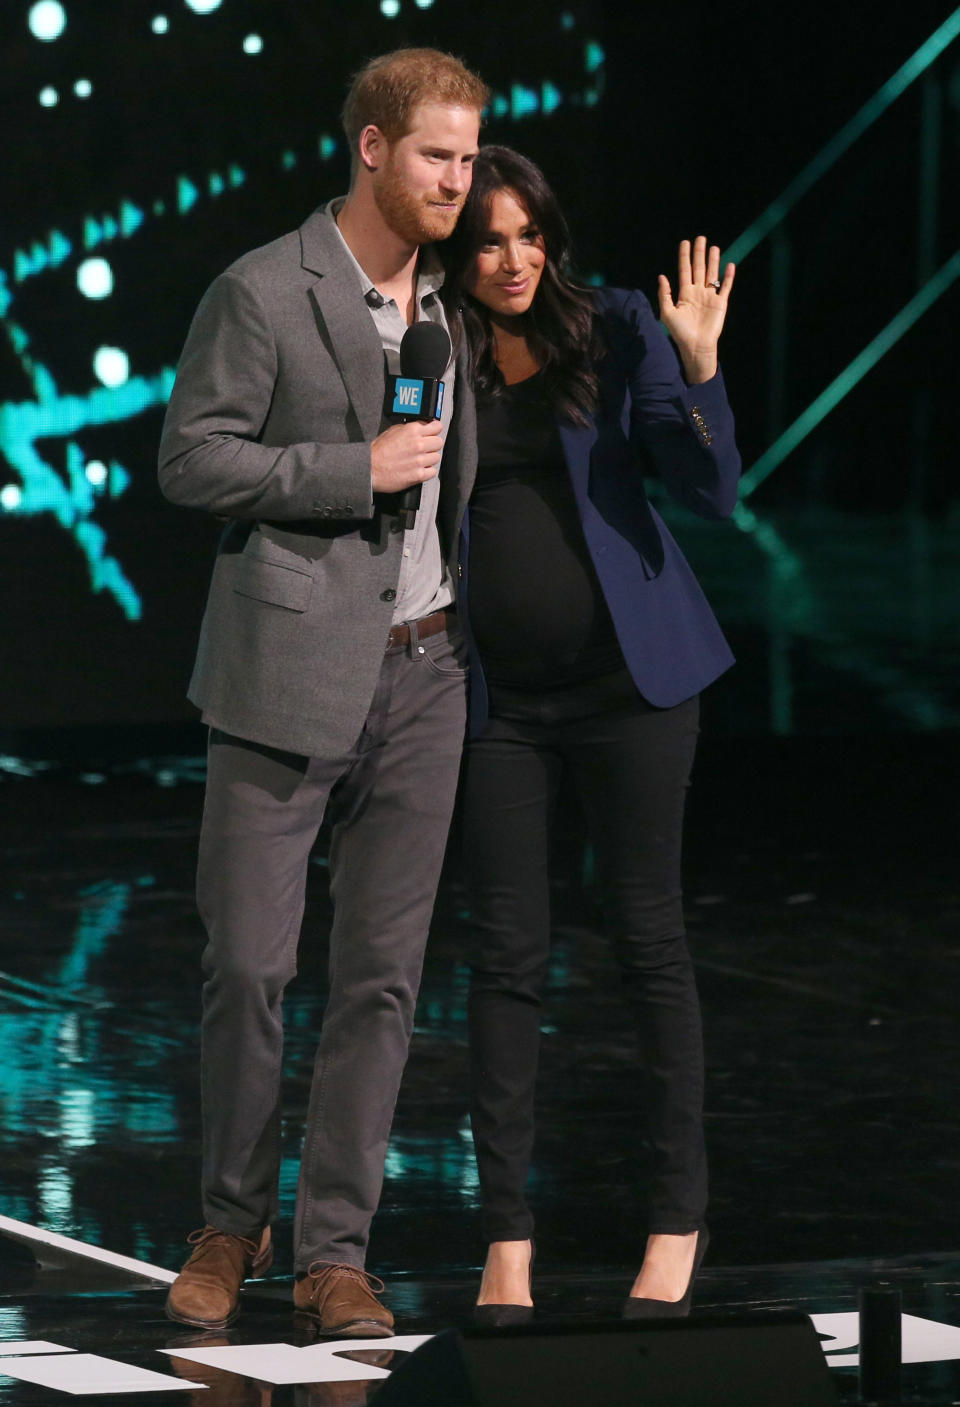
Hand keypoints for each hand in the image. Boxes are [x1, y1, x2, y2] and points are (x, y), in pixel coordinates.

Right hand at [370, 419, 443, 492]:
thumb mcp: (393, 430)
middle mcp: (418, 444)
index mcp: (412, 431)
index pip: (437, 426)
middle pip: (439, 442)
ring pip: (436, 457)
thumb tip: (422, 427)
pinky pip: (433, 472)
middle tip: (425, 448)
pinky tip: (418, 469)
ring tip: (418, 460)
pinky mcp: (419, 475)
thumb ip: (410, 428)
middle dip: (432, 445)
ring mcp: (419, 460)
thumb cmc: (378, 452)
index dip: (434, 430)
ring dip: (429, 459)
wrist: (369, 468)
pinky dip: (427, 471)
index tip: (433, 433)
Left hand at [657, 236, 734, 383]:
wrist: (696, 346)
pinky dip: (728, 276)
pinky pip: (726, 287)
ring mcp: (710, 297)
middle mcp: (697, 292)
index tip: (684, 243)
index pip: (684, 270)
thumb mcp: (667, 313)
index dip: (684, 257)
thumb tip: (661, 276)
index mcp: (684, 294)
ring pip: (712, 274)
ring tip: (714, 247)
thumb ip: (664, 294)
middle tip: (700, 238)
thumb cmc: (680, 333)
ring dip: (713, 261)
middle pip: (699, 268)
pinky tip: (729, 265)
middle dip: (699, 253)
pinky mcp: (721, 303)